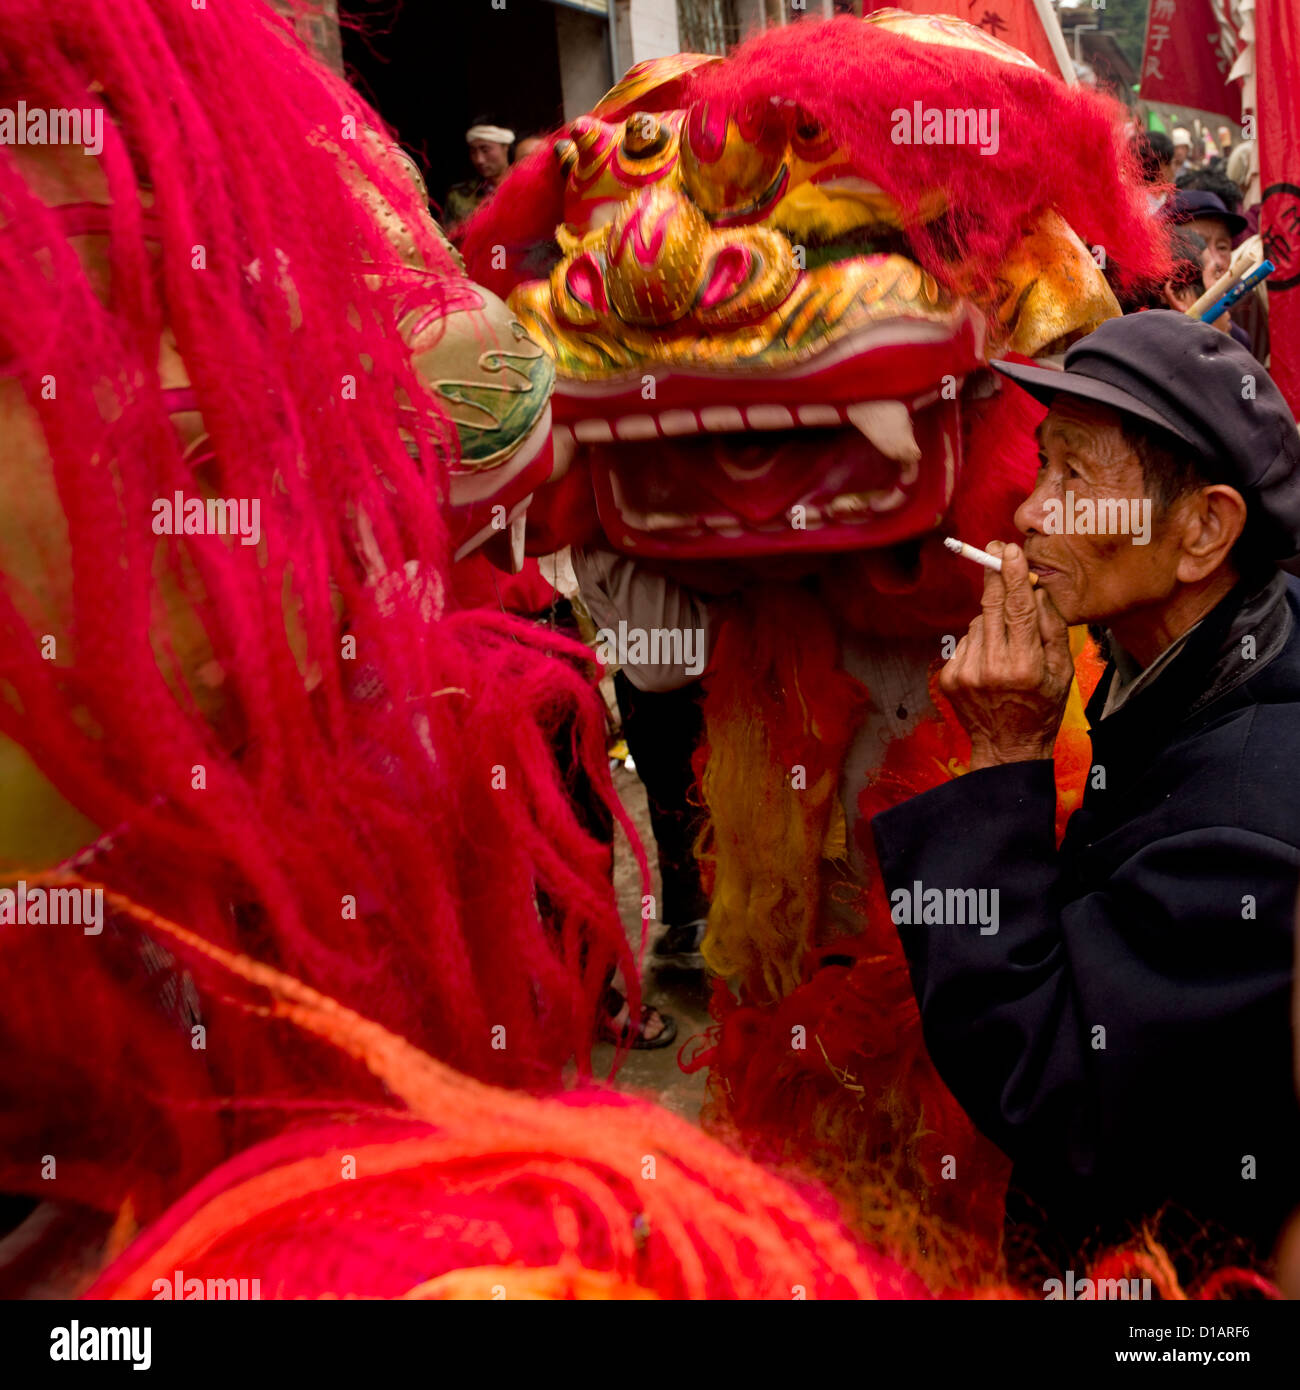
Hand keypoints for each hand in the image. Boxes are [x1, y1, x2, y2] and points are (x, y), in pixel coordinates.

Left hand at [938, 541, 1073, 769]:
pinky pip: (966, 642)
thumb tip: (1036, 590)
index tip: (1009, 551)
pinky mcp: (950, 677)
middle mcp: (992, 667)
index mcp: (1025, 665)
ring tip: (1007, 644)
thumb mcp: (1062, 671)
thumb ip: (1051, 629)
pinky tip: (990, 661)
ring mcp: (967, 673)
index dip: (1013, 576)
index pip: (1018, 609)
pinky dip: (978, 641)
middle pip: (990, 606)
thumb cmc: (1042, 708)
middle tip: (995, 550)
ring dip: (992, 620)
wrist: (1006, 748)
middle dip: (994, 576)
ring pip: (978, 623)